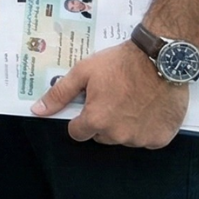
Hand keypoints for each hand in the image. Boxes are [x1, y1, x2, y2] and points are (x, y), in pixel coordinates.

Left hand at [32, 41, 188, 147]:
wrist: (160, 58)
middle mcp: (117, 135)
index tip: (91, 104)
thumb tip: (37, 110)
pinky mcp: (161, 138)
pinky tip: (148, 108)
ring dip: (125, 125)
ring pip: (124, 139)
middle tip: (113, 98)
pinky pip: (147, 140)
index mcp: (96, 120)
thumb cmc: (119, 63)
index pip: (78, 133)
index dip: (81, 119)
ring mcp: (141, 139)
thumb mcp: (83, 72)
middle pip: (102, 136)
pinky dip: (147, 128)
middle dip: (103, 122)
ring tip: (133, 100)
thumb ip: (59, 94)